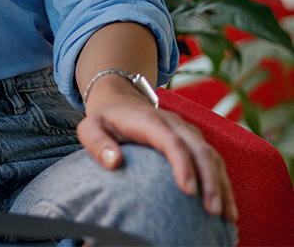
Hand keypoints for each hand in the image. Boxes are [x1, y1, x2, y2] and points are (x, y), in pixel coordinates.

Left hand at [79, 78, 235, 223]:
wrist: (120, 101)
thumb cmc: (105, 120)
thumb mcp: (90, 127)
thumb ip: (97, 143)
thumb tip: (114, 162)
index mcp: (149, 120)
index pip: (171, 141)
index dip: (182, 164)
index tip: (188, 191)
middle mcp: (174, 124)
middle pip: (199, 150)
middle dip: (210, 181)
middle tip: (213, 212)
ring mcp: (187, 131)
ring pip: (212, 156)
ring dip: (222, 185)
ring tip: (226, 216)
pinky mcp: (194, 141)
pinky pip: (214, 160)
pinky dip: (222, 183)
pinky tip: (226, 207)